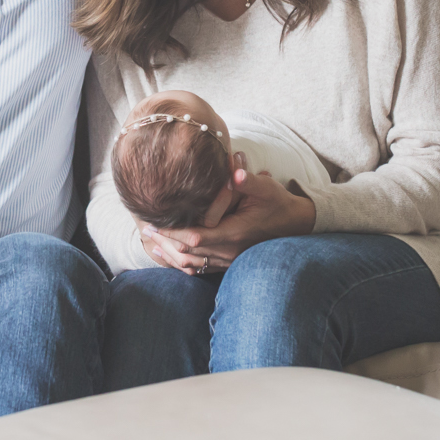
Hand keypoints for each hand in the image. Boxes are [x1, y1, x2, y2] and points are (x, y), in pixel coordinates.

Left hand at [141, 169, 316, 271]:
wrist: (294, 223)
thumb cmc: (277, 202)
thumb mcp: (266, 188)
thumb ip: (248, 180)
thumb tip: (234, 172)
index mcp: (235, 233)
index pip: (196, 237)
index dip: (173, 232)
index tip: (154, 223)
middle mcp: (230, 251)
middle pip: (188, 253)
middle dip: (165, 242)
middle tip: (145, 230)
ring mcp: (230, 259)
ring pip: (192, 263)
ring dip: (171, 253)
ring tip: (152, 242)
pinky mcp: (229, 261)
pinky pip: (201, 267)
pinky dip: (182, 262)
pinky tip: (168, 255)